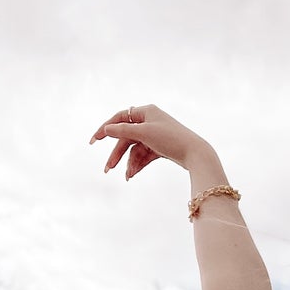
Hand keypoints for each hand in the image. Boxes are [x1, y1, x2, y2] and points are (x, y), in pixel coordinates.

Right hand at [89, 102, 211, 180]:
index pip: (120, 118)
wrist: (195, 154)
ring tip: (126, 176)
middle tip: (107, 168)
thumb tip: (107, 128)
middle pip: (127, 137)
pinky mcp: (160, 148)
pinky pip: (144, 155)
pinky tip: (132, 175)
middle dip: (118, 154)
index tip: (95, 140)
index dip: (106, 129)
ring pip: (135, 149)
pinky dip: (138, 164)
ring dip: (129, 162)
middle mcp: (150, 121)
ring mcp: (155, 135)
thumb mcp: (144, 133)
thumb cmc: (171, 139)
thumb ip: (123, 130)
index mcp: (146, 112)